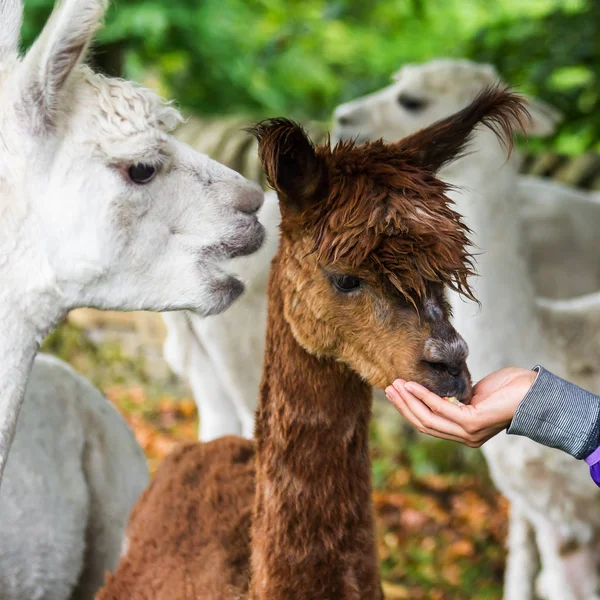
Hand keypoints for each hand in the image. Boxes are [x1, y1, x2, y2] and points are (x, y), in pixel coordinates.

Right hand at [385, 367, 537, 446]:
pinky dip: (424, 397)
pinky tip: (413, 385)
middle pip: (424, 424)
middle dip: (404, 406)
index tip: (395, 392)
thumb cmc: (510, 389)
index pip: (429, 424)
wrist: (536, 392)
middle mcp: (466, 438)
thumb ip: (455, 397)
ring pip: (429, 419)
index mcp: (465, 433)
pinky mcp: (474, 424)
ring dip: (409, 401)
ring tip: (396, 385)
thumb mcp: (475, 394)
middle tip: (388, 388)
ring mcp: (469, 434)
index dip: (409, 409)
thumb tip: (435, 391)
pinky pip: (441, 410)